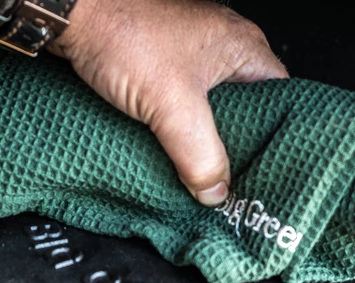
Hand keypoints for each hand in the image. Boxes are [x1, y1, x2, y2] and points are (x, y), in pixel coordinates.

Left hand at [50, 0, 287, 204]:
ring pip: (212, 113)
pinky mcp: (163, 65)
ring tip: (201, 173)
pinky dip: (178, 130)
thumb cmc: (122, 34)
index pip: (283, 101)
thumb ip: (200, 155)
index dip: (278, 139)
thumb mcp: (172, 107)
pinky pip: (183, 107)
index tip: (269, 173)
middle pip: (248, 112)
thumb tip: (216, 192)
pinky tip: (171, 152)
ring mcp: (192, 55)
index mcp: (244, 47)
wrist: (72, 13)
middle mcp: (223, 47)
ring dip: (203, 142)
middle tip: (231, 182)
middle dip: (237, 148)